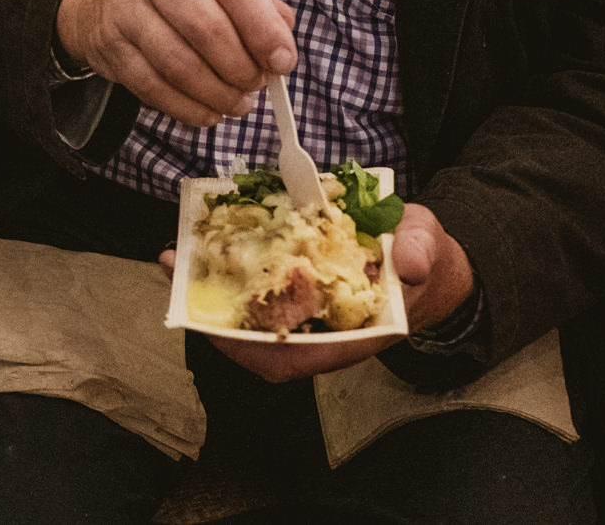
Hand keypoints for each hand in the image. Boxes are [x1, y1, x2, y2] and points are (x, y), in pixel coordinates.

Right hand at [56, 0, 296, 126]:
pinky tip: (209, 112)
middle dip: (241, 66)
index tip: (282, 59)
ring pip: (179, 64)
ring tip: (239, 102)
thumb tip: (282, 44)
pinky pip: (153, 88)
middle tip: (259, 83)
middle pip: (204, 27)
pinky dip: (188, 108)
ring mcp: (124, 9)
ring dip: (218, 93)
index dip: (262, 27)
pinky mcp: (110, 48)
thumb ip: (257, 3)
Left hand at [157, 202, 476, 382]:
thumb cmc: (421, 257)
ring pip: (249, 320)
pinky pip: (254, 294)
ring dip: (211, 296)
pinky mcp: (296, 291)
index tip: (220, 332)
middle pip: (258, 344)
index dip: (255, 351)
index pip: (296, 358)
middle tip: (179, 282)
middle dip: (214, 319)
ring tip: (177, 261)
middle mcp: (323, 333)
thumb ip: (420, 253)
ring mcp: (307, 315)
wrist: (425, 260)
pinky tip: (202, 251)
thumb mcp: (427, 245)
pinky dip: (227, 276)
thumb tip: (409, 266)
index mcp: (355, 334)